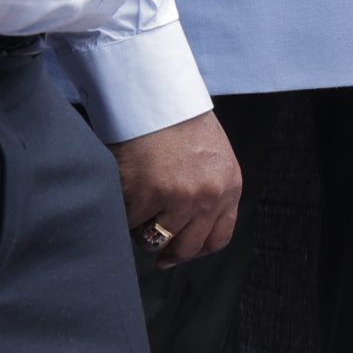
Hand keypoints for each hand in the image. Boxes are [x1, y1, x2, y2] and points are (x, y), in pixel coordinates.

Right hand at [112, 110, 240, 266]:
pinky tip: (124, 193)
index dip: (194, 250)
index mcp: (229, 188)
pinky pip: (129, 223)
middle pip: (186, 247)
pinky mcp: (146, 193)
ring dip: (141, 229)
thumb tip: (188, 230)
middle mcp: (208, 197)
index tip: (177, 253)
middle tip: (150, 238)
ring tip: (136, 206)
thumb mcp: (214, 159)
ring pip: (153, 238)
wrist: (159, 99)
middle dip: (166, 248)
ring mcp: (178, 197)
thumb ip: (210, 192)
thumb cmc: (182, 125)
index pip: (217, 239)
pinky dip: (122, 213)